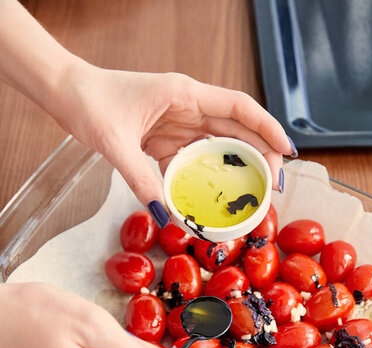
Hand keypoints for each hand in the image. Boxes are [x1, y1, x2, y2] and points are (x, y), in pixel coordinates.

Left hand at [50, 67, 294, 224]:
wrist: (68, 93)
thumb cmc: (90, 102)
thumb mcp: (115, 142)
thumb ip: (141, 178)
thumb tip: (165, 214)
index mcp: (184, 93)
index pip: (239, 107)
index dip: (268, 128)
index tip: (287, 151)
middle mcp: (188, 106)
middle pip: (237, 129)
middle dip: (260, 155)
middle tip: (272, 187)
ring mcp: (179, 122)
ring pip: (220, 145)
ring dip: (237, 168)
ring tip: (251, 195)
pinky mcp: (167, 137)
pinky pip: (194, 158)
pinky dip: (206, 177)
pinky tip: (212, 197)